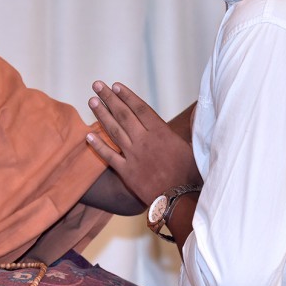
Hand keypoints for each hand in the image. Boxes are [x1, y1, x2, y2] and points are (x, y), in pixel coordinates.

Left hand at [86, 81, 200, 204]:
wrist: (180, 199)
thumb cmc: (191, 174)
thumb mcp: (195, 147)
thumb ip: (190, 128)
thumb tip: (196, 111)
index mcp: (161, 132)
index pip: (140, 108)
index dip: (127, 96)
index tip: (116, 86)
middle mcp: (145, 141)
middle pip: (124, 115)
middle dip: (109, 98)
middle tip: (97, 85)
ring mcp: (134, 156)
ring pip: (114, 131)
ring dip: (102, 115)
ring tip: (91, 101)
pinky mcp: (127, 172)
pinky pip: (109, 156)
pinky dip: (98, 145)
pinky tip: (88, 135)